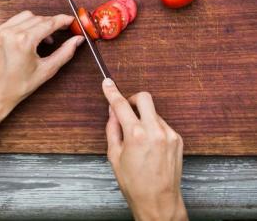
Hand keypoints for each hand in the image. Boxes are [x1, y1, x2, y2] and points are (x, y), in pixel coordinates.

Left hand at [0, 11, 83, 120]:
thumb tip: (77, 40)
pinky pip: (13, 21)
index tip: (71, 20)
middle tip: (61, 30)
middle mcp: (10, 33)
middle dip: (51, 23)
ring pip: (26, 16)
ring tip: (43, 37)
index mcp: (23, 41)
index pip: (48, 23)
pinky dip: (24, 25)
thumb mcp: (46, 70)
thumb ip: (65, 53)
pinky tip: (28, 37)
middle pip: (38, 18)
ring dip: (37, 22)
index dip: (62, 20)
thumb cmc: (17, 86)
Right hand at [102, 79, 187, 220]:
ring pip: (153, 112)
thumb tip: (112, 111)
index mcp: (136, 135)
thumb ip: (112, 128)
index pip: (121, 105)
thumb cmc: (135, 184)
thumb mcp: (114, 156)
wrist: (159, 202)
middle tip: (127, 110)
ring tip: (139, 138)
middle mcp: (155, 131)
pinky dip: (154, 128)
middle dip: (133, 99)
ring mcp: (169, 134)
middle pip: (145, 97)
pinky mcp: (177, 138)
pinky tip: (150, 145)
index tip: (107, 83)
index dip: (112, 92)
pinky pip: (162, 124)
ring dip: (144, 118)